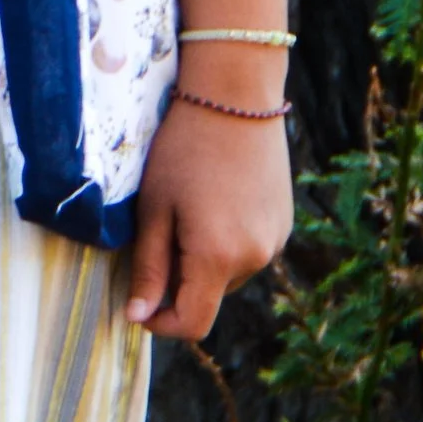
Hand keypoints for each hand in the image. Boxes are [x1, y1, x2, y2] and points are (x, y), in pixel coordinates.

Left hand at [124, 98, 293, 337]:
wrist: (234, 98)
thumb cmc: (183, 150)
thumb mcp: (154, 210)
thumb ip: (148, 268)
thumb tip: (138, 315)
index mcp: (219, 257)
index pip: (193, 323)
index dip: (161, 323)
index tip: (139, 304)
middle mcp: (256, 258)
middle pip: (209, 297)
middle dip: (180, 281)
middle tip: (160, 231)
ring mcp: (275, 241)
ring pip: (228, 275)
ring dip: (204, 262)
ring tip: (189, 210)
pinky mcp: (284, 225)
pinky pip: (248, 252)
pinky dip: (226, 243)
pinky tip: (214, 201)